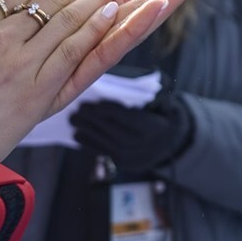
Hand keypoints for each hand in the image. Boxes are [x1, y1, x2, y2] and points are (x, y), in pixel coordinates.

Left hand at [70, 86, 195, 178]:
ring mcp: (132, 155)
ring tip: (73, 120)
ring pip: (105, 142)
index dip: (109, 109)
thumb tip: (124, 78)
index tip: (94, 101)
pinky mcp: (122, 162)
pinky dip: (88, 144)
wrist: (168, 143)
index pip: (127, 117)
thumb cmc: (160, 114)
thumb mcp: (161, 101)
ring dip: (87, 130)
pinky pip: (103, 152)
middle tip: (78, 108)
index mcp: (153, 126)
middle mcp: (142, 144)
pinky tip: (77, 135)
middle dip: (93, 120)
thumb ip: (146, 91)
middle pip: (113, 130)